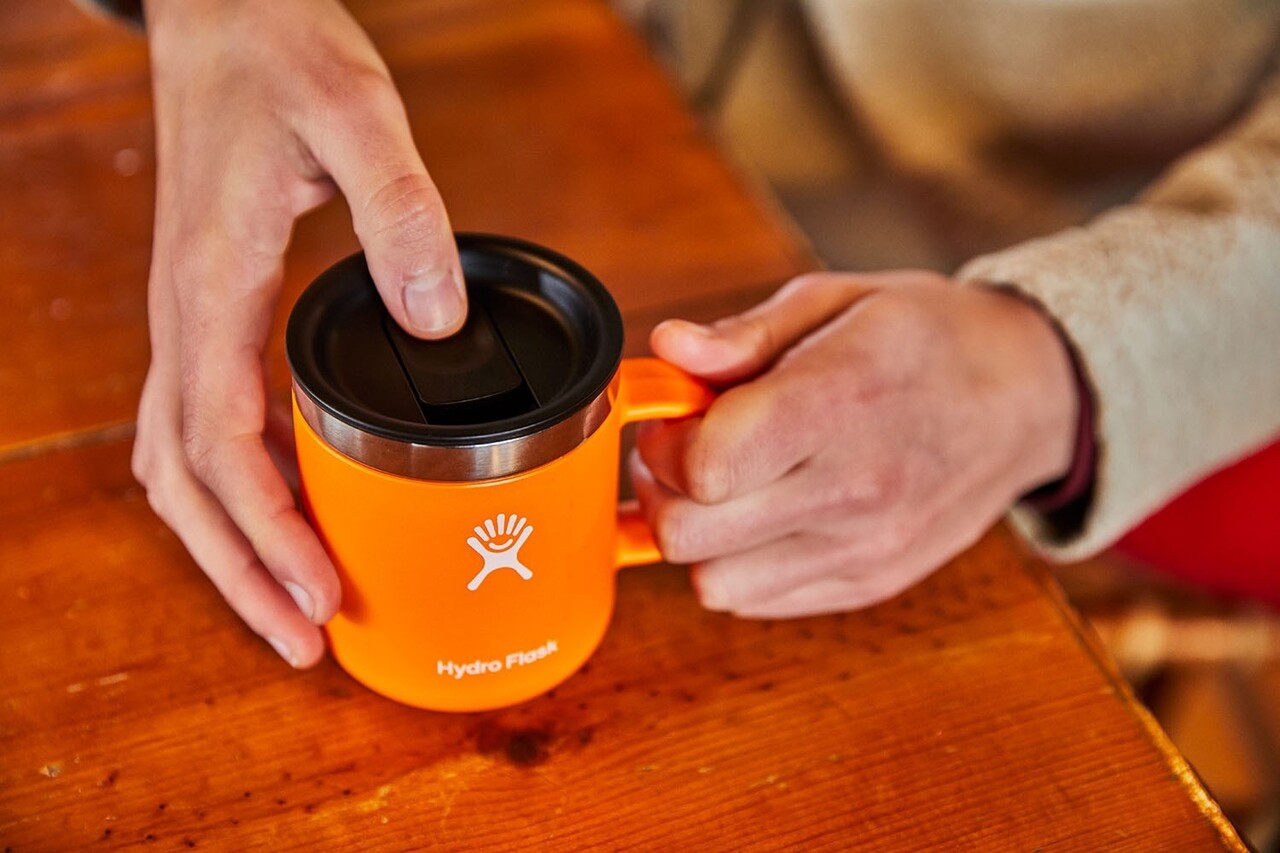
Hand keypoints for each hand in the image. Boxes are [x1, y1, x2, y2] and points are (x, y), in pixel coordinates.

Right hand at [130, 0, 465, 665]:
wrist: (223, 16)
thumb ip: (398, 210)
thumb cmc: (279, 56)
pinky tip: (277, 516)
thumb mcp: (353, 115)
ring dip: (228, 546)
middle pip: (188, 485)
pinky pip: (200, 427)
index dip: (268, 534)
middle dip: (241, 573)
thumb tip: (436, 323)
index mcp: (213, 286)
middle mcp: (187, 319)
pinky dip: (231, 492)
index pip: (224, 445)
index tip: (319, 596)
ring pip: (181, 467)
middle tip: (304, 643)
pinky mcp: (212, 313)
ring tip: (289, 607)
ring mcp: (191, 320)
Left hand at [631, 271, 1078, 617]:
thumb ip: (743, 335)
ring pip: (712, 582)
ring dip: (697, 537)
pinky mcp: (869, 583)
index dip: (666, 442)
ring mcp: (865, 549)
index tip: (679, 415)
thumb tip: (666, 350)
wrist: (1028, 398)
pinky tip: (765, 514)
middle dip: (664, 489)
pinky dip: (737, 564)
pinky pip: (755, 601)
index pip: (708, 465)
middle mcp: (855, 489)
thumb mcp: (839, 299)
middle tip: (686, 451)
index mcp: (841, 400)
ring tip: (726, 486)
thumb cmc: (928, 338)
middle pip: (691, 534)